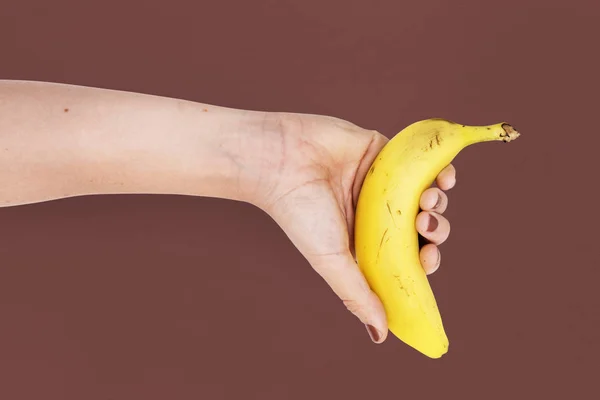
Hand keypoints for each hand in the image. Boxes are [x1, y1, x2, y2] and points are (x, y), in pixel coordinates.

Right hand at [256, 113, 455, 343]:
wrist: (284, 160)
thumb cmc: (301, 213)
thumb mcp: (331, 261)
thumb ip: (357, 294)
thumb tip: (380, 336)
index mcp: (365, 241)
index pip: (407, 256)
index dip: (426, 258)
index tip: (428, 257)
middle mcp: (377, 215)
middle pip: (422, 228)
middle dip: (435, 229)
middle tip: (425, 224)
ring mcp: (383, 184)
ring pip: (427, 197)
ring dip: (438, 201)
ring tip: (426, 199)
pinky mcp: (387, 155)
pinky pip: (424, 163)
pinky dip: (441, 170)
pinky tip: (445, 176)